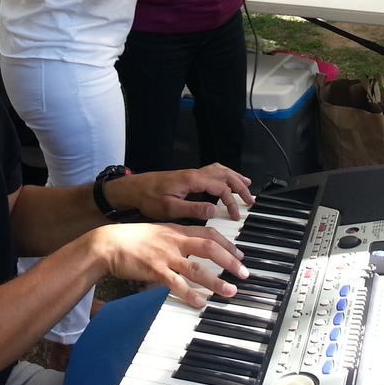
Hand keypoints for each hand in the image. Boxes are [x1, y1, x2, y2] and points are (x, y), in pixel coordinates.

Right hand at [91, 222, 247, 308]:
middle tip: (244, 273)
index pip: (209, 234)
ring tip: (230, 291)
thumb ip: (174, 239)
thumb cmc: (130, 239)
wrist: (108, 243)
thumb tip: (190, 249)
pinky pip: (176, 284)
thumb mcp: (157, 232)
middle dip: (230, 261)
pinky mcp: (154, 270)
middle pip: (209, 248)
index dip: (227, 244)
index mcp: (176, 230)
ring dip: (216, 281)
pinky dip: (190, 294)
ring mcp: (165, 256)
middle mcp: (174, 241)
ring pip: (197, 268)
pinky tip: (200, 303)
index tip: (239, 254)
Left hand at [109, 163, 253, 221]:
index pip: (220, 187)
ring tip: (247, 186)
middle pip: (224, 174)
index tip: (236, 215)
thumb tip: (215, 211)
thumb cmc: (148, 199)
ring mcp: (191, 173)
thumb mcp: (170, 209)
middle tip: (251, 199)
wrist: (132, 189)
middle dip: (240, 185)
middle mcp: (194, 173)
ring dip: (234, 177)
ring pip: (219, 170)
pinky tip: (226, 182)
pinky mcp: (187, 177)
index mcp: (192, 180)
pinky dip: (224, 175)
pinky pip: (212, 171)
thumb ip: (194, 210)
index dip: (232, 201)